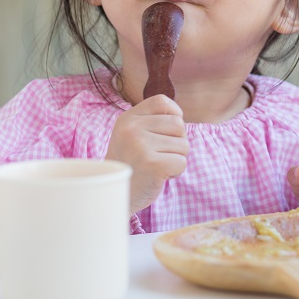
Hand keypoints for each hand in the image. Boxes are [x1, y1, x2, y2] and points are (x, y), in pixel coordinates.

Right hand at [105, 94, 187, 212]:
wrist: (114, 196)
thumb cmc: (131, 165)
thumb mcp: (132, 135)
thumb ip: (151, 121)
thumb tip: (179, 114)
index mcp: (127, 119)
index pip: (162, 102)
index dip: (174, 114)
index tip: (167, 131)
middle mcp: (132, 129)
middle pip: (178, 124)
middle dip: (177, 141)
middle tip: (159, 155)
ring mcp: (141, 146)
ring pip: (183, 144)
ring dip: (176, 158)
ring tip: (156, 166)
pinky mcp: (153, 164)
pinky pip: (182, 162)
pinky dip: (176, 172)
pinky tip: (159, 176)